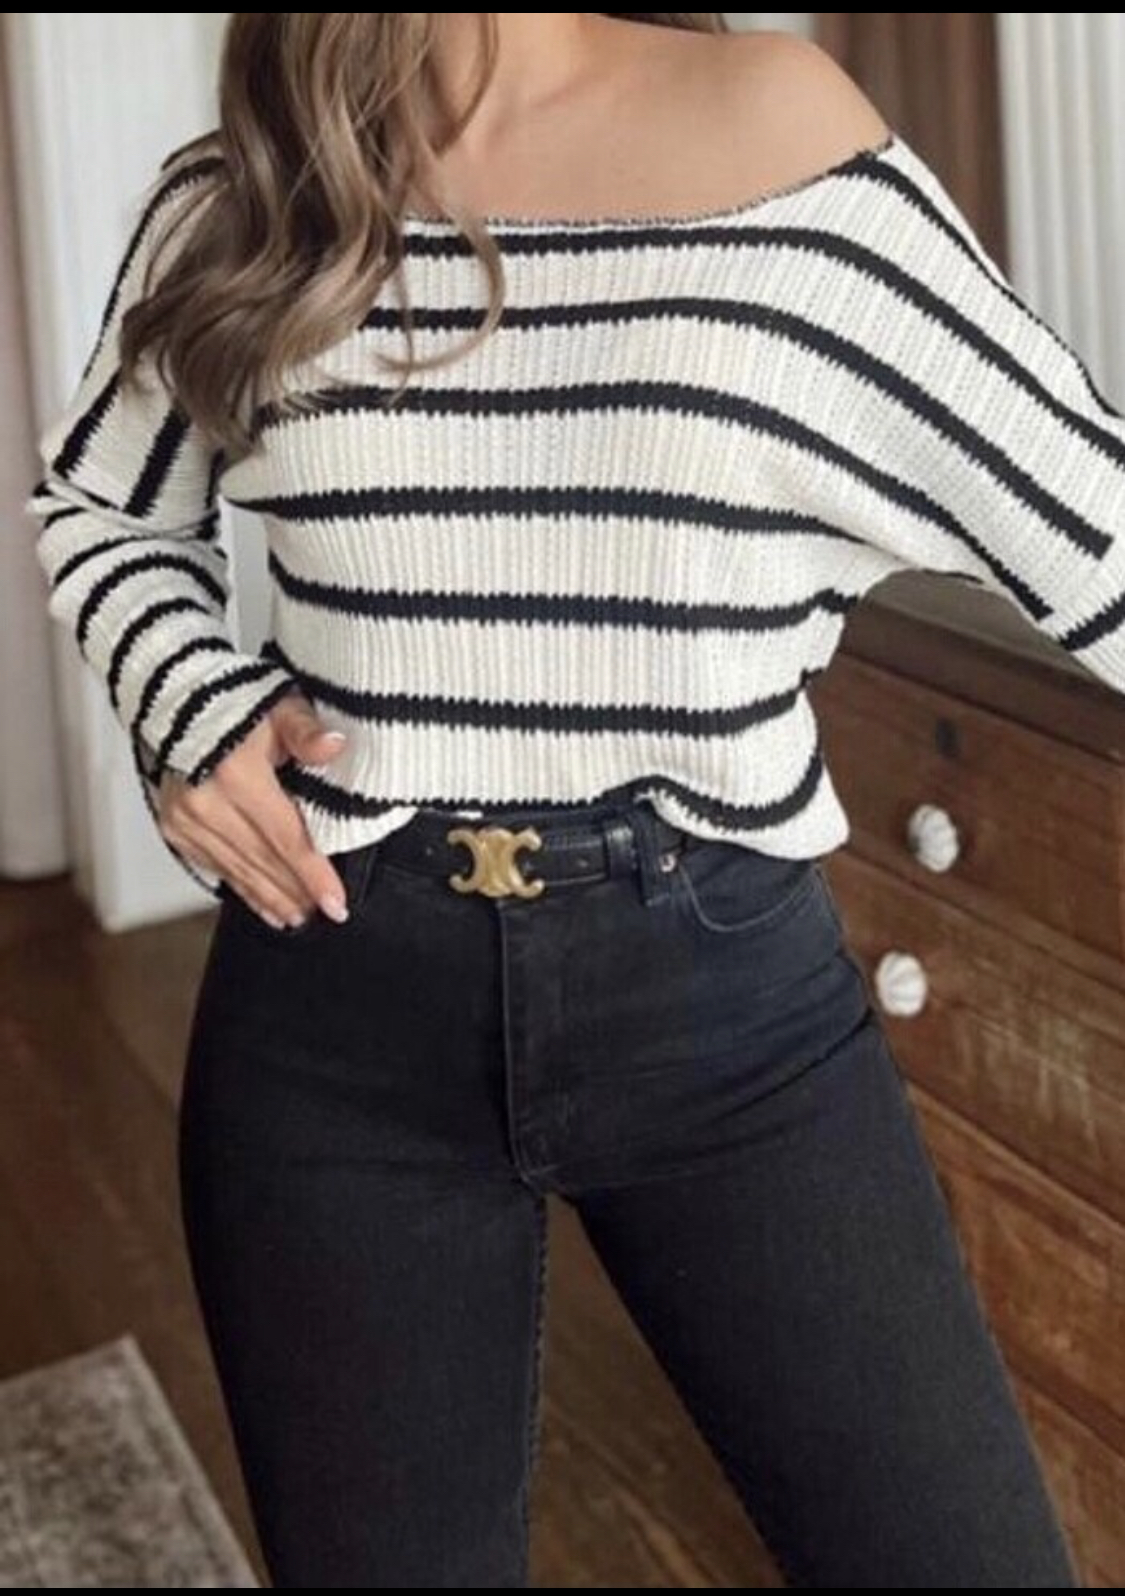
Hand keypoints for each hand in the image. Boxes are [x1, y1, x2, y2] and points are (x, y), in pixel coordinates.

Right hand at [157, 692, 350, 928]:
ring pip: (239, 871)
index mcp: (236, 775)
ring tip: (299, 917)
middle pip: (263, 861)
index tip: (337, 903)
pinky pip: (216, 868)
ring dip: (272, 898)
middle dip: (297, 892)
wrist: (178, 698)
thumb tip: (333, 746)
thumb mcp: (278, 706)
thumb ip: (306, 730)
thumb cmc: (236, 703)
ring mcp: (186, 820)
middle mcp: (206, 804)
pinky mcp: (175, 829)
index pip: (286, 837)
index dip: (313, 874)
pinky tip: (265, 906)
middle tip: (326, 914)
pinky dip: (243, 889)